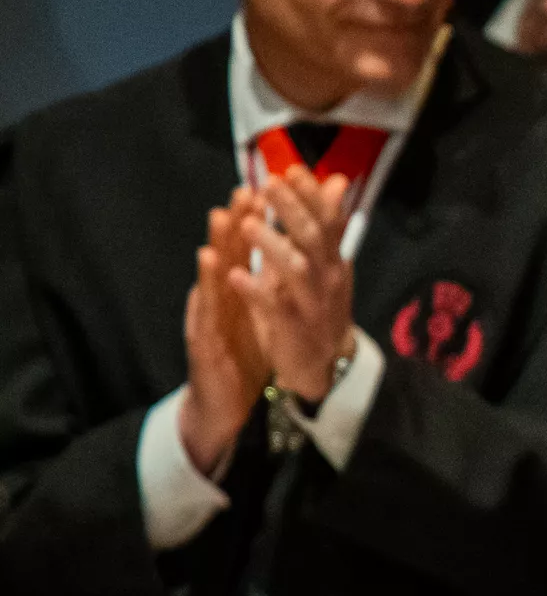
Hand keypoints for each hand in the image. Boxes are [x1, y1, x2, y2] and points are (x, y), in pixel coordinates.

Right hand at [177, 186, 267, 474]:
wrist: (229, 406)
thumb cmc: (246, 354)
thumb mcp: (266, 314)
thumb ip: (274, 280)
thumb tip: (291, 247)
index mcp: (239, 293)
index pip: (245, 251)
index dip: (253, 221)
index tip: (266, 189)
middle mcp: (221, 301)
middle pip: (227, 257)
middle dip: (234, 225)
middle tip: (242, 192)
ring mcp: (210, 322)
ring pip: (212, 282)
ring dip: (215, 252)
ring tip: (219, 223)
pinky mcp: (205, 346)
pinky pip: (208, 319)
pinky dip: (208, 295)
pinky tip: (209, 276)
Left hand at [228, 167, 354, 403]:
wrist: (323, 364)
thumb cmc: (319, 307)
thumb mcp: (328, 264)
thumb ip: (326, 223)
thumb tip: (334, 180)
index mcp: (333, 261)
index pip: (329, 221)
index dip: (312, 195)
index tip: (292, 169)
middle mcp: (326, 278)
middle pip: (313, 239)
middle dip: (293, 210)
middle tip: (270, 184)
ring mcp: (311, 303)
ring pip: (295, 270)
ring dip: (272, 246)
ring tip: (248, 225)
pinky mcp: (291, 327)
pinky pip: (274, 306)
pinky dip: (255, 290)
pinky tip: (237, 275)